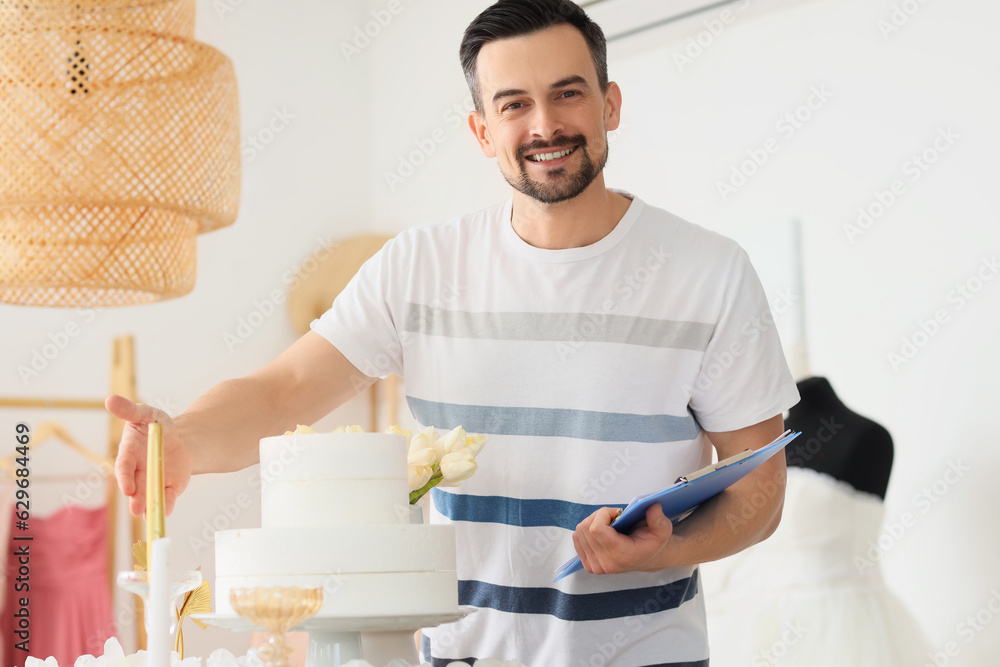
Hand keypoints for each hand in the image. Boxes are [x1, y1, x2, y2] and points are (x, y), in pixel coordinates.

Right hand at [105, 395, 191, 516]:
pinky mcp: (168, 487)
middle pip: (135, 487)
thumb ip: (130, 410)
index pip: (124, 467)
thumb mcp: (147, 414)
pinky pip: (167, 498)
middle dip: (135, 498)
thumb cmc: (157, 426)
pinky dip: (166, 506)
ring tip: (147, 516)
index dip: (125, 477)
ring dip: (147, 506)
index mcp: (129, 454)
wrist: (180, 439)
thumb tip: (110, 399)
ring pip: (148, 496)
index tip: (127, 487)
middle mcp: (138, 472)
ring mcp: (152, 481)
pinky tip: (166, 513)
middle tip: (135, 509)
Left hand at [572, 503, 673, 574]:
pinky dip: (586, 531)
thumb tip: (654, 507)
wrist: (648, 558)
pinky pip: (577, 539)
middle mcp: (606, 564)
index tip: (617, 513)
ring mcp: (595, 567)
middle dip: (599, 516)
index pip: (596, 529)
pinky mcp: (589, 565)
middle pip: (585, 528)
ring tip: (609, 525)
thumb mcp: (662, 529)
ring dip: (592, 522)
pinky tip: (601, 532)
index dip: (603, 514)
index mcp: (622, 555)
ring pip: (579, 532)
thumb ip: (658, 519)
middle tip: (614, 517)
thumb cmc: (653, 542)